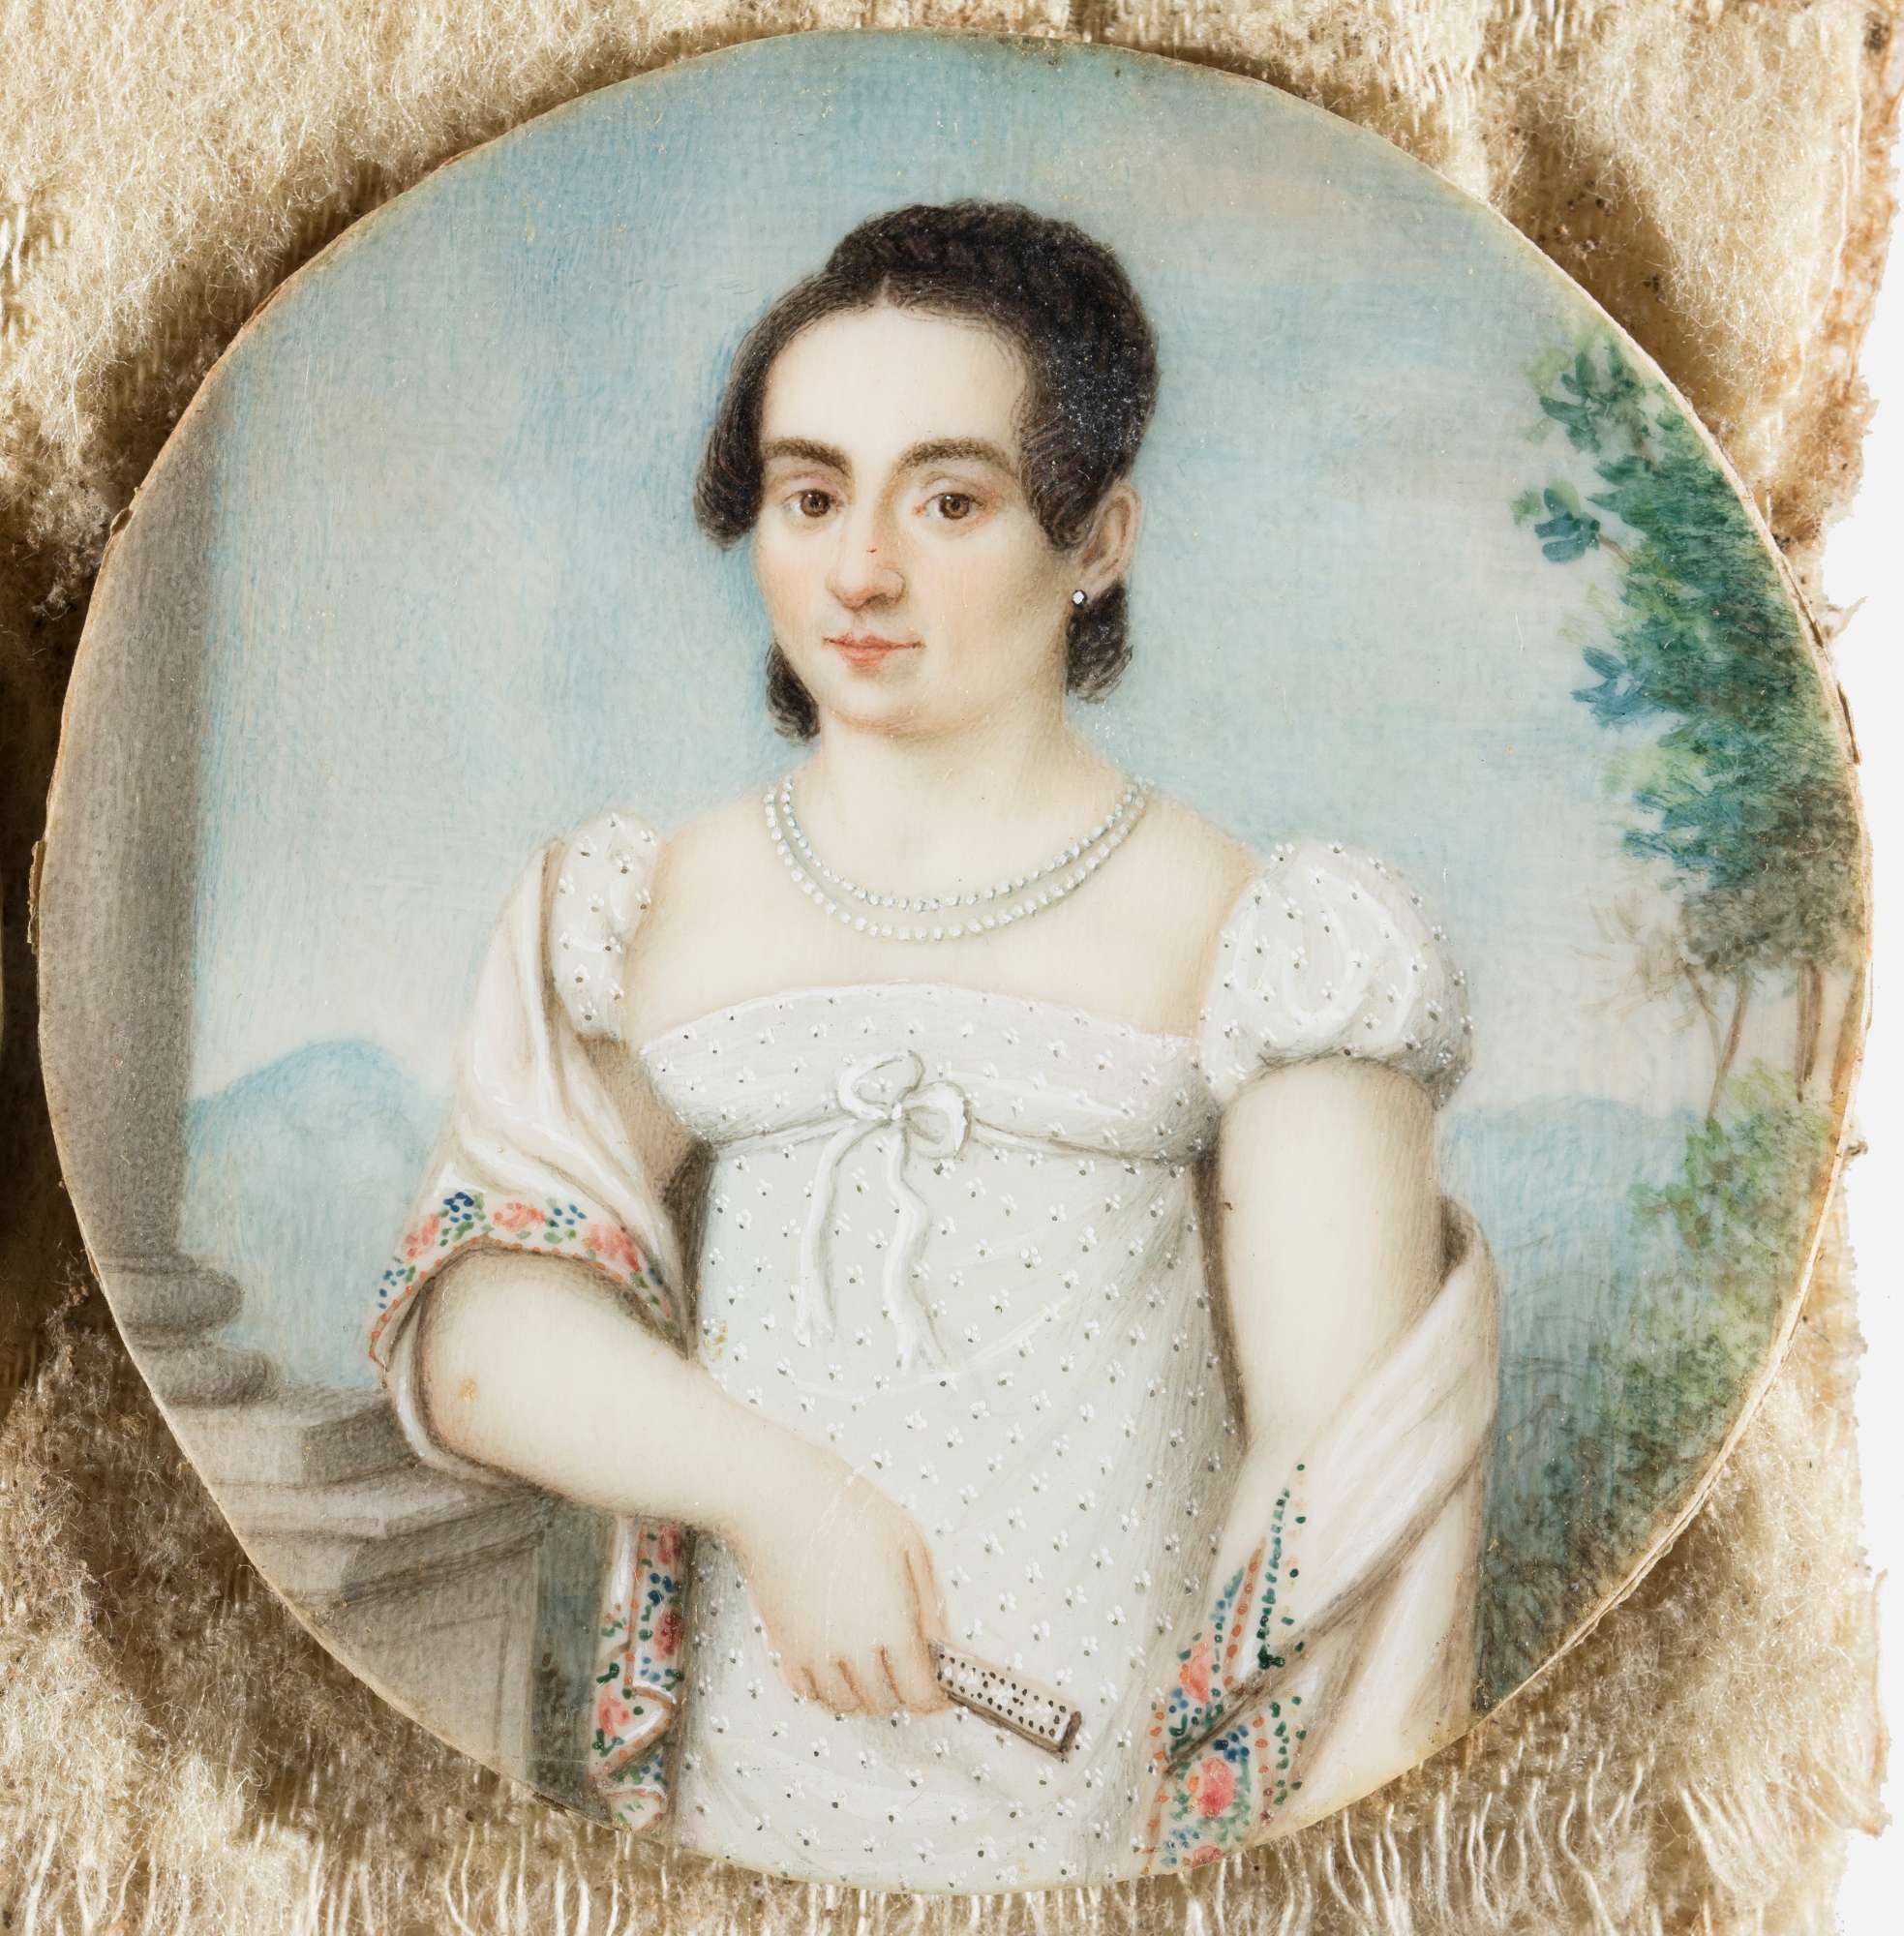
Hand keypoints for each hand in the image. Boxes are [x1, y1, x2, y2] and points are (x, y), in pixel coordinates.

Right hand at [726, 1441, 950, 1716]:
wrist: (778, 1501)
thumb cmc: (846, 1511)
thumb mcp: (909, 1544)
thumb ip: (929, 1601)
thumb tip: (941, 1641)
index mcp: (890, 1627)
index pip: (919, 1694)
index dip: (937, 1700)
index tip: (945, 1691)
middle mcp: (851, 1652)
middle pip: (884, 1704)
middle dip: (905, 1695)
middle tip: (914, 1672)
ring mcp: (813, 1654)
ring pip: (845, 1705)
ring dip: (868, 1697)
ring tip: (879, 1670)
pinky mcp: (784, 1646)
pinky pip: (810, 1693)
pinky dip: (830, 1693)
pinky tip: (841, 1668)